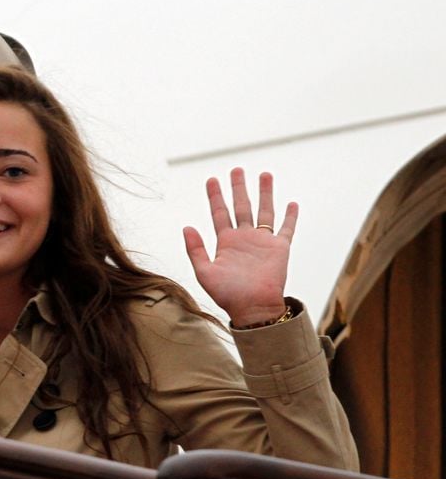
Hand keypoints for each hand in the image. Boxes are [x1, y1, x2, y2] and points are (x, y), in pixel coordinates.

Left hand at [182, 168, 295, 327]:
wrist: (253, 309)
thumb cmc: (227, 295)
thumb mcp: (204, 272)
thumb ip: (195, 249)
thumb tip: (187, 226)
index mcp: (225, 242)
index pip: (219, 212)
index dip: (215, 196)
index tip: (212, 179)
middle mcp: (244, 238)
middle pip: (241, 206)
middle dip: (239, 188)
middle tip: (237, 169)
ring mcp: (262, 242)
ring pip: (264, 211)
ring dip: (265, 194)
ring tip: (265, 175)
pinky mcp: (280, 249)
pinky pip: (286, 229)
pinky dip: (290, 217)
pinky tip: (291, 203)